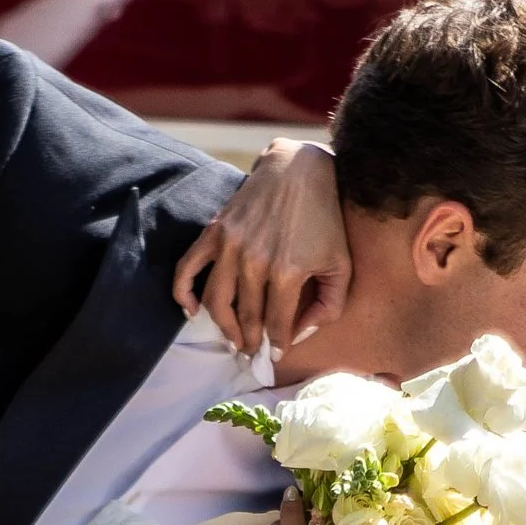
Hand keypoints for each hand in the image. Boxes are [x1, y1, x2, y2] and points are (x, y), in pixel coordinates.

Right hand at [173, 140, 351, 357]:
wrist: (299, 169)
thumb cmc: (325, 218)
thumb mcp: (341, 264)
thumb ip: (329, 305)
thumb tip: (301, 334)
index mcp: (287, 272)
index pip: (277, 325)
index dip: (277, 345)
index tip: (275, 355)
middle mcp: (254, 262)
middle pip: (246, 318)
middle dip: (250, 342)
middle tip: (252, 351)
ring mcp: (230, 246)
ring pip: (217, 302)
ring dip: (223, 327)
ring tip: (233, 338)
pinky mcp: (215, 231)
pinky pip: (188, 269)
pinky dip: (184, 293)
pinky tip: (192, 311)